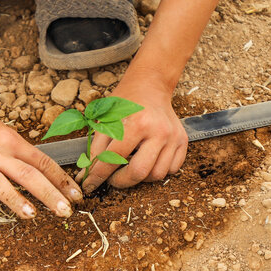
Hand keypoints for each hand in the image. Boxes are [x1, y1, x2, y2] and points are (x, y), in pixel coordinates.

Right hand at [0, 93, 82, 217]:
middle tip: (65, 211)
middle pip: (27, 174)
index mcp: (9, 139)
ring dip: (17, 200)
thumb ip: (17, 150)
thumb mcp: (0, 129)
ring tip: (32, 216)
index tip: (75, 195)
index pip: (42, 161)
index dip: (61, 179)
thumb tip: (39, 171)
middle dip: (49, 194)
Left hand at [81, 74, 187, 191]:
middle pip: (139, 172)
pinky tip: (146, 162)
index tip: (89, 185)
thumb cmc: (125, 101)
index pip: (114, 159)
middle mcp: (159, 131)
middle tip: (111, 178)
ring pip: (157, 175)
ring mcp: (173, 137)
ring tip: (129, 167)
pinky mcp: (183, 141)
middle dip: (120, 181)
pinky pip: (172, 169)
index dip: (98, 176)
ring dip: (139, 177)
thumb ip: (96, 148)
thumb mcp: (104, 119)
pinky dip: (157, 172)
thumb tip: (88, 174)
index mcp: (137, 123)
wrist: (150, 85)